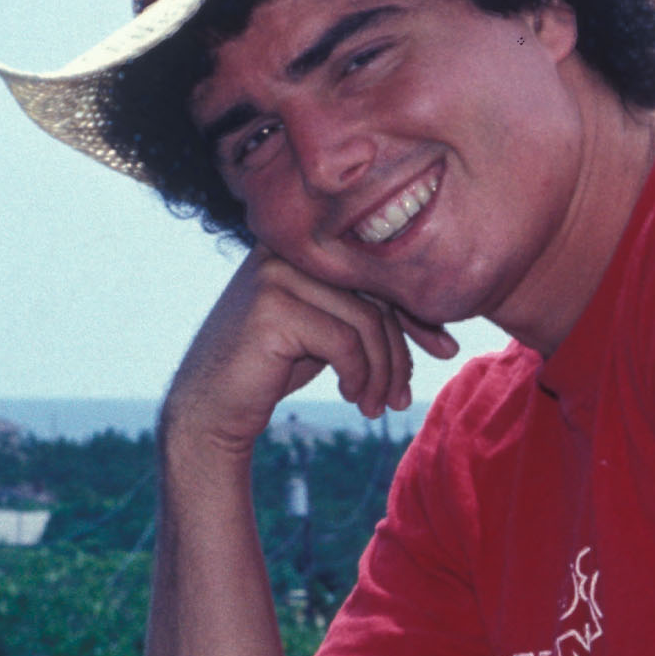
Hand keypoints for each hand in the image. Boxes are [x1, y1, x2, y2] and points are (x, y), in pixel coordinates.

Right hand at [161, 251, 457, 459]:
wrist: (210, 409)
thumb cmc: (270, 370)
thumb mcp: (324, 332)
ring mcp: (276, 274)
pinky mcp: (272, 306)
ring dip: (381, 372)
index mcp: (301, 246)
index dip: (416, 313)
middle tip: (403, 397)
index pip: (377, 273)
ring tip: (376, 406)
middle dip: (401, 351)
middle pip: (375, 295)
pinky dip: (359, 376)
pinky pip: (345, 341)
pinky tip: (352, 398)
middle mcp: (286, 249)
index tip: (444, 350)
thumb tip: (437, 323)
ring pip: (366, 321)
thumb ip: (364, 313)